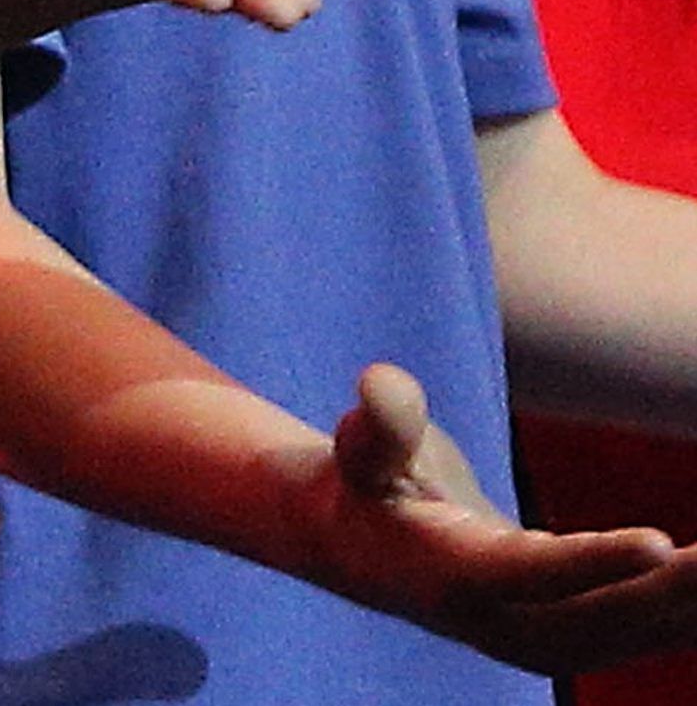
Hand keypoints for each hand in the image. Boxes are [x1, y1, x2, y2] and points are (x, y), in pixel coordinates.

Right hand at [298, 360, 696, 670]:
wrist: (359, 549)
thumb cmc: (366, 482)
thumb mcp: (364, 446)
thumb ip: (381, 422)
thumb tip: (378, 382)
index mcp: (447, 576)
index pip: (530, 573)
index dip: (595, 562)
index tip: (663, 542)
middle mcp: (495, 624)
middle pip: (597, 619)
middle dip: (673, 592)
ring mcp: (535, 641)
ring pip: (628, 635)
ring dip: (689, 607)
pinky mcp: (567, 639)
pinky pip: (637, 633)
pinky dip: (684, 613)